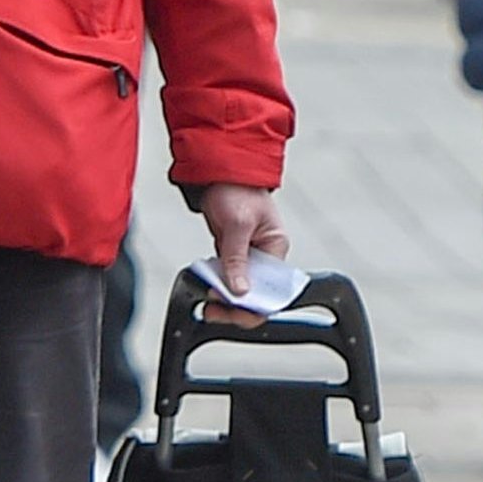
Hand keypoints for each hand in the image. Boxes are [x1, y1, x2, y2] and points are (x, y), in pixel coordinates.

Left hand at [196, 183, 289, 327]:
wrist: (221, 170)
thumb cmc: (238, 189)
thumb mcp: (238, 224)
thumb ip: (237, 258)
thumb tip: (239, 290)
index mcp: (276, 248)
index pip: (272, 289)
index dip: (254, 305)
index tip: (232, 308)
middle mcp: (265, 255)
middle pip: (256, 293)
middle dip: (236, 307)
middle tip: (214, 311)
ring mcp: (249, 254)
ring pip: (240, 287)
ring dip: (225, 299)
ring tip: (208, 305)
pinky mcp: (233, 251)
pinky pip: (228, 276)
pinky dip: (218, 285)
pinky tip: (207, 288)